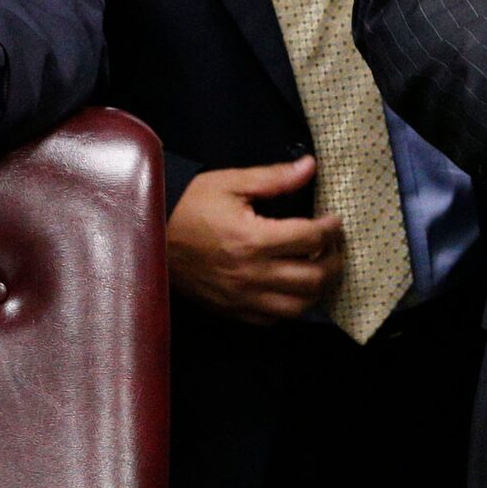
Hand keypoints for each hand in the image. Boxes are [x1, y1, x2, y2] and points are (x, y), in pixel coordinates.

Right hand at [166, 157, 344, 323]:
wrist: (151, 236)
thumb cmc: (188, 205)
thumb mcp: (230, 183)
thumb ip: (274, 178)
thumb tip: (309, 167)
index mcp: (253, 240)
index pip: (310, 239)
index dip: (331, 229)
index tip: (335, 220)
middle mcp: (251, 275)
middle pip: (313, 279)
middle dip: (334, 261)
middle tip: (335, 245)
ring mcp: (242, 299)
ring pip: (299, 307)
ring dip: (318, 288)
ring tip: (320, 267)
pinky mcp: (233, 311)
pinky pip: (274, 320)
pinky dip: (291, 306)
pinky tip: (292, 286)